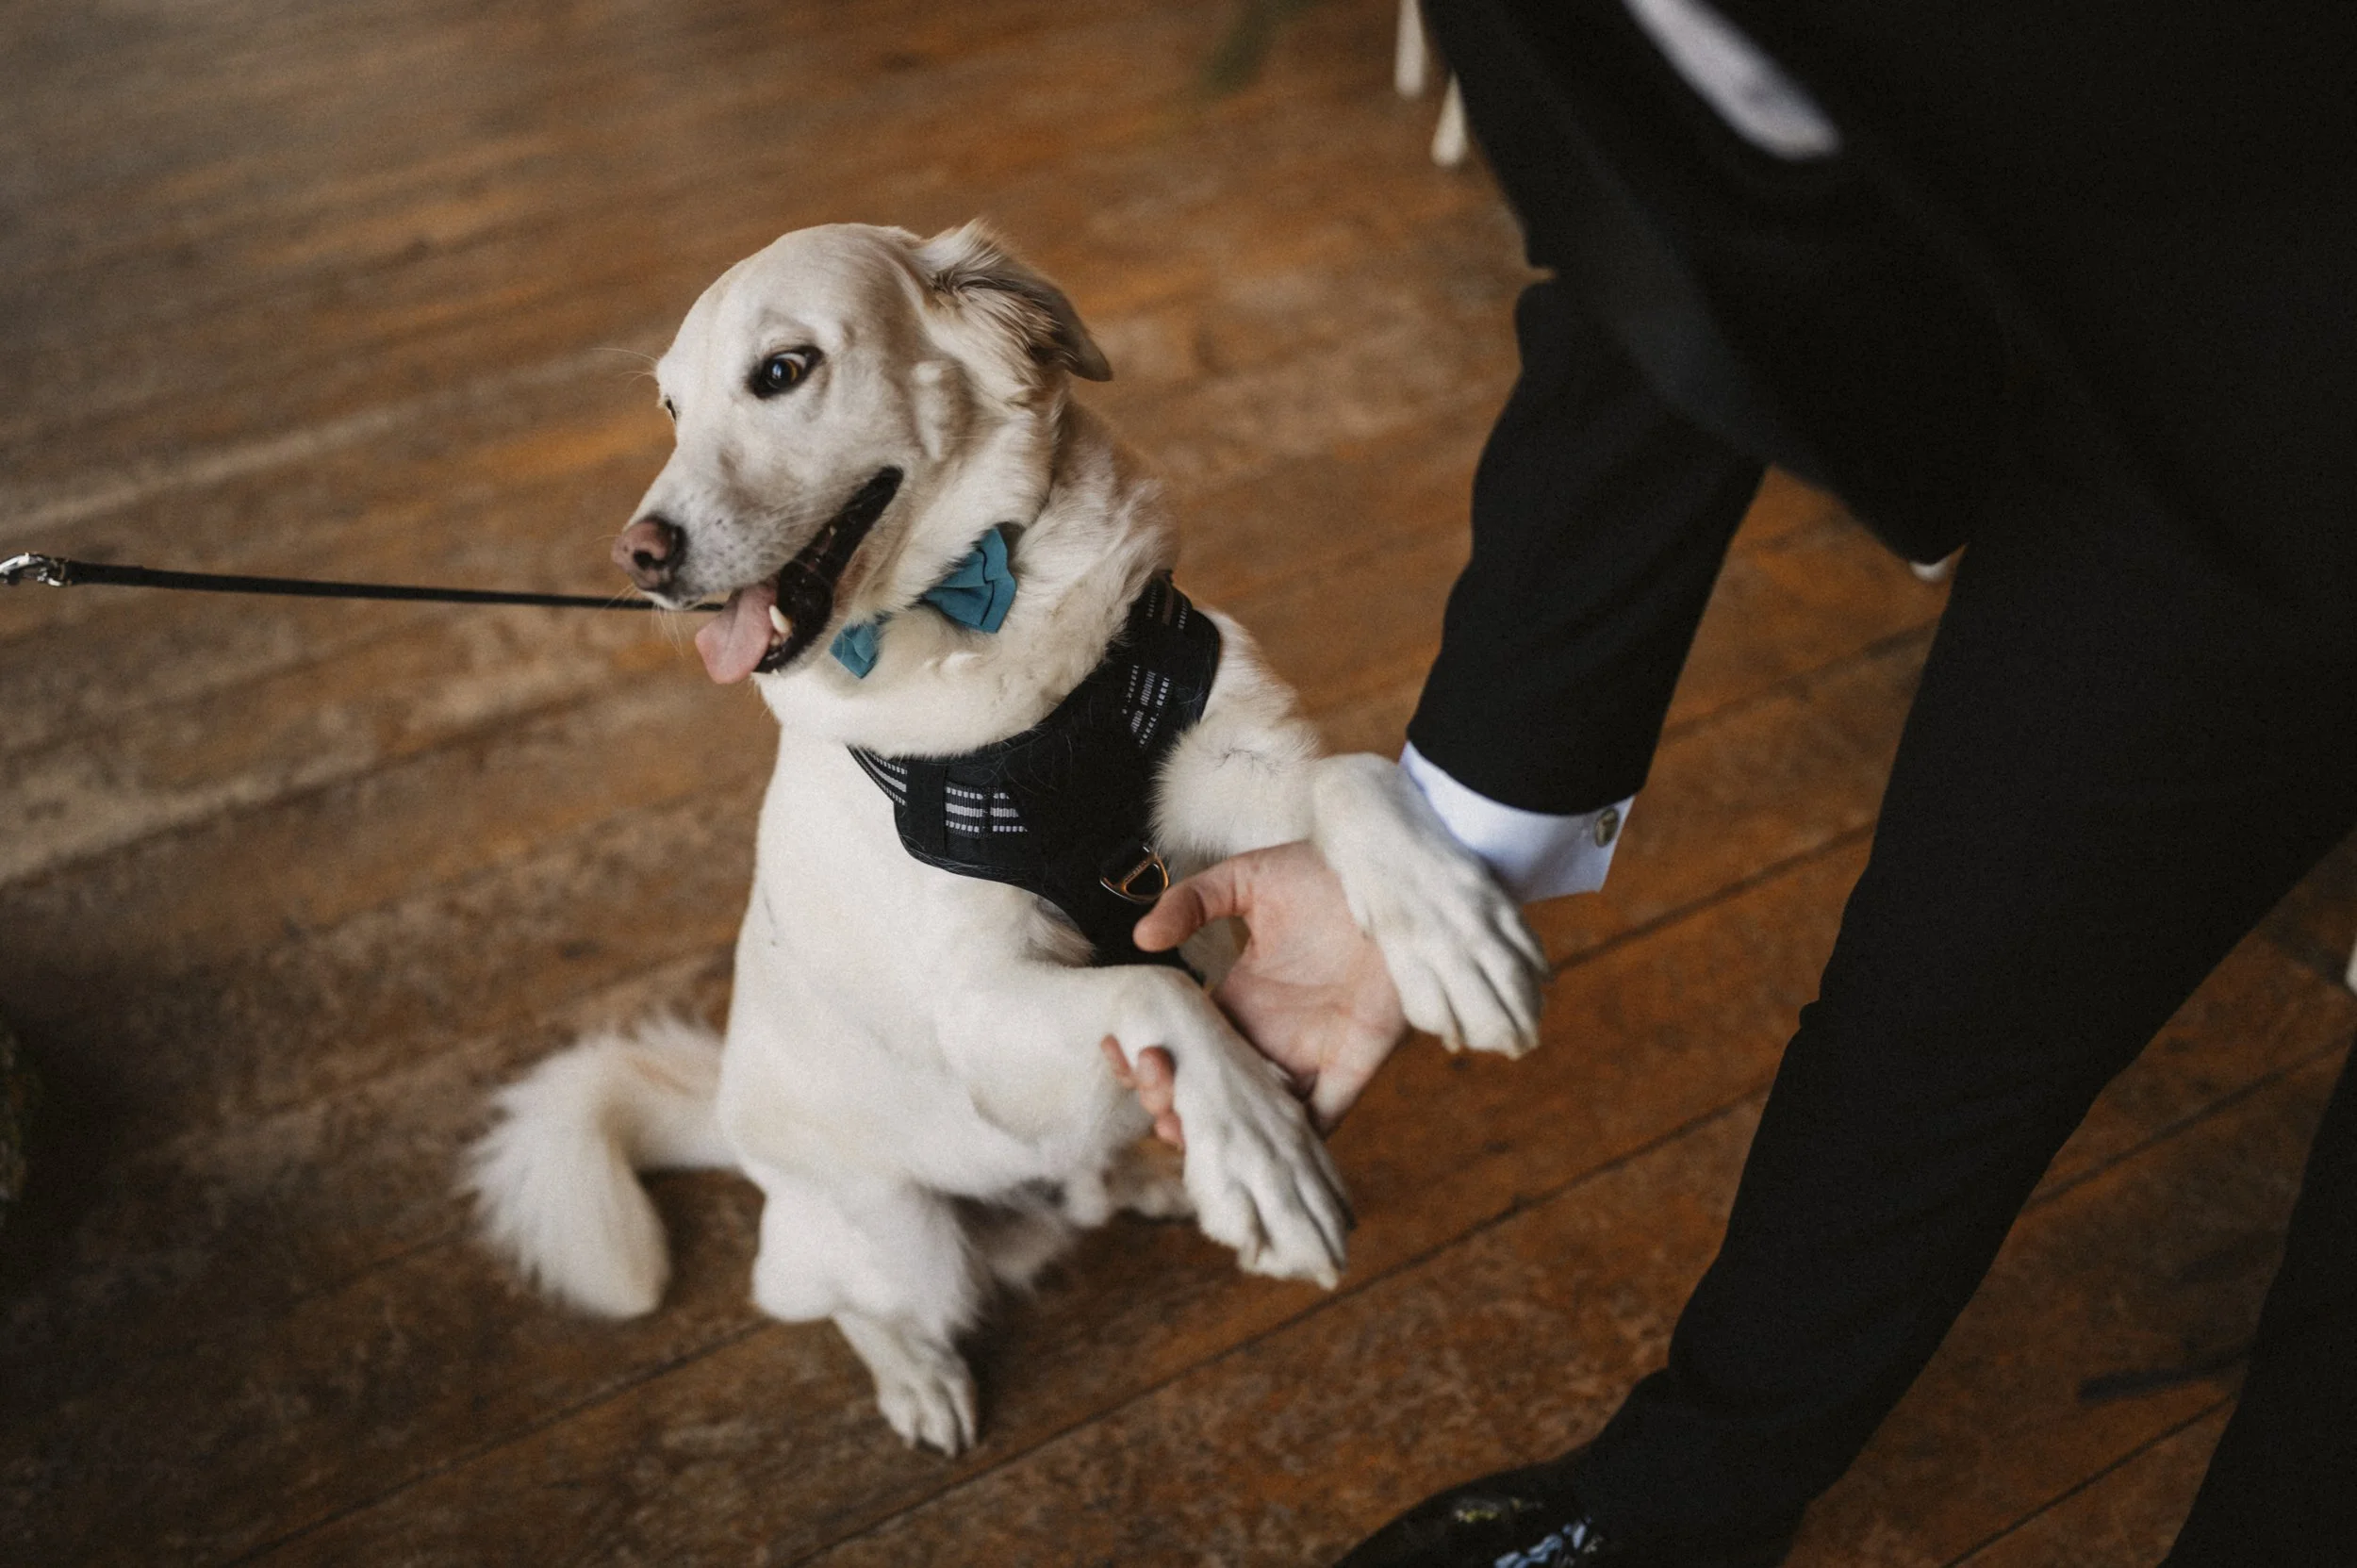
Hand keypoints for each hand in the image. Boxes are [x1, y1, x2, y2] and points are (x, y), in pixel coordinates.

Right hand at [1101, 841, 1409, 1140]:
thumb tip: (1143, 937)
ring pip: (1257, 1117)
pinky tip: (1257, 1144)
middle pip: (1211, 1091)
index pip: (1183, 1044)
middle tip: (1151, 1086)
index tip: (1121, 1050)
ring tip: (1181, 1127)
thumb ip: (1192, 902)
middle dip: (1171, 1100)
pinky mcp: (1352, 1065)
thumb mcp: (1246, 879)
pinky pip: (1321, 1119)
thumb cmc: (1321, 875)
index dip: (1149, 1055)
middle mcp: (1266, 1037)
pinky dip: (1292, 1141)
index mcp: (1237, 1001)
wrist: (1389, 880)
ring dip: (1219, 1131)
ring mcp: (1308, 1056)